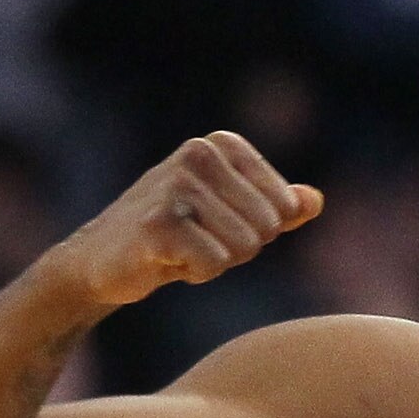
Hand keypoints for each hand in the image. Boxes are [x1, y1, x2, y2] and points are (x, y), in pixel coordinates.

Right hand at [53, 133, 322, 309]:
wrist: (102, 260)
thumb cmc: (173, 236)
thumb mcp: (230, 215)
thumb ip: (277, 207)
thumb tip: (316, 202)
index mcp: (222, 144)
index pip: (282, 208)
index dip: (253, 231)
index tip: (213, 226)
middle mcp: (199, 153)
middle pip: (266, 228)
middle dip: (235, 248)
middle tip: (194, 241)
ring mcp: (177, 184)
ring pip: (243, 247)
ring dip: (214, 261)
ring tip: (179, 248)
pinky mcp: (160, 222)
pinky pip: (215, 264)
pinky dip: (195, 273)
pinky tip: (165, 259)